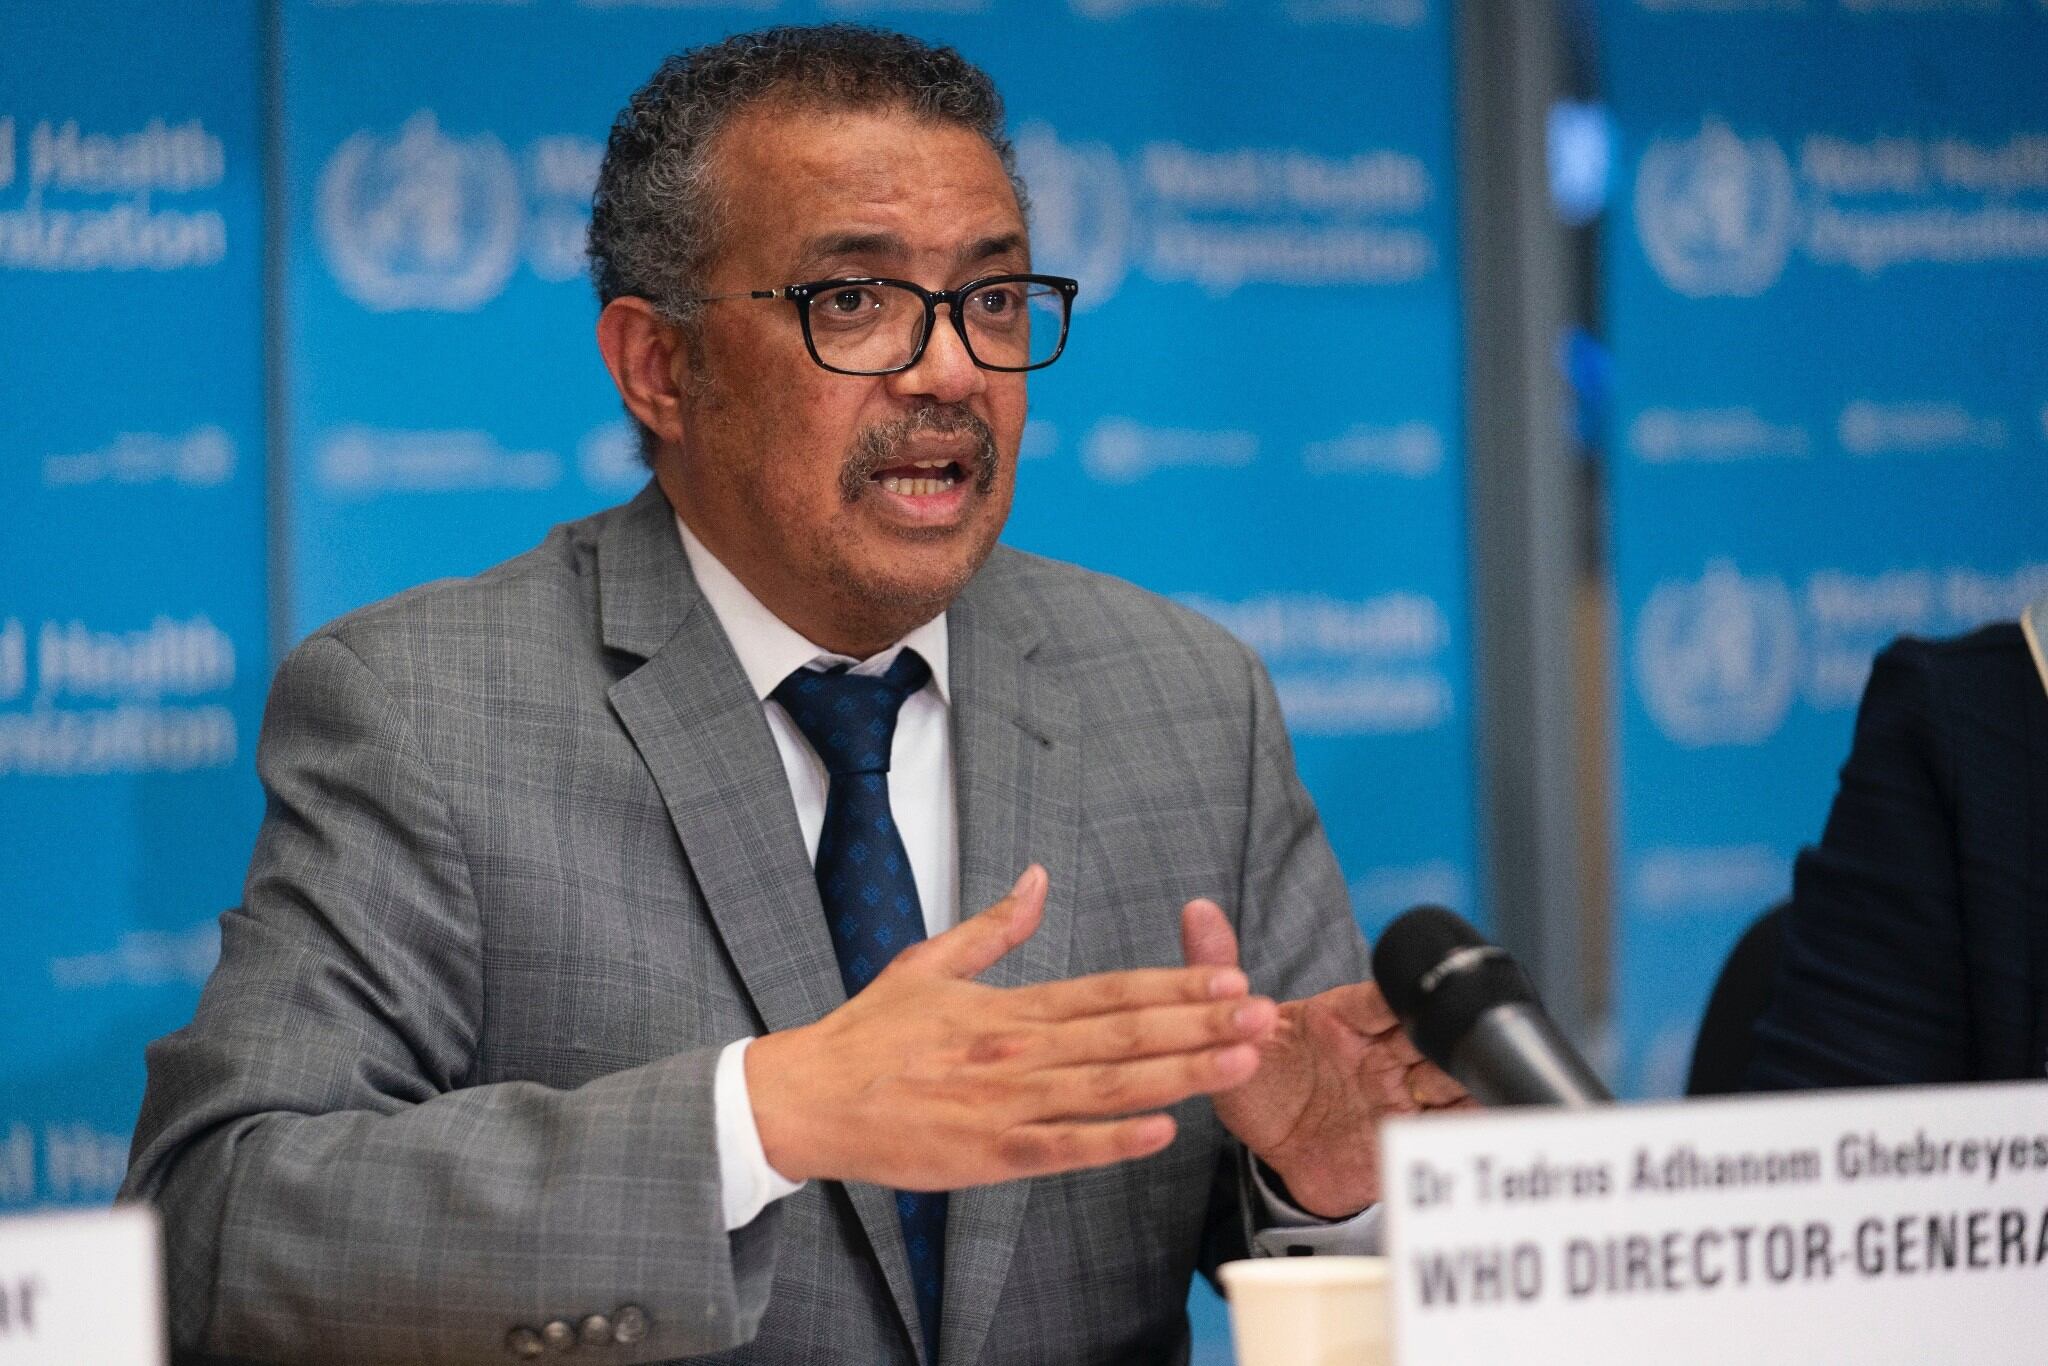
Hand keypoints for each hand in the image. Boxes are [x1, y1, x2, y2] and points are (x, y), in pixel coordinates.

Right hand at [746, 866, 1280, 1189]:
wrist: (809, 1098)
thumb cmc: (868, 1037)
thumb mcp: (928, 963)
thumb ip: (993, 927)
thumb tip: (1036, 877)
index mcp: (1007, 1006)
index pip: (1107, 991)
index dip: (1172, 986)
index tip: (1227, 978)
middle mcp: (1015, 1050)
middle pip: (1123, 1034)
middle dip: (1200, 1024)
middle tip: (1261, 1013)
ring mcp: (1005, 1104)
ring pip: (1107, 1087)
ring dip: (1179, 1074)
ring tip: (1238, 1059)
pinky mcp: (988, 1155)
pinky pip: (1061, 1148)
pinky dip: (1112, 1141)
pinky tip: (1162, 1132)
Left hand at [1182, 899, 1470, 1217]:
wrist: (1277, 1157)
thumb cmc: (1257, 1083)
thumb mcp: (1229, 1033)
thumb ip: (1216, 970)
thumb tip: (1197, 909)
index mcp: (1344, 1016)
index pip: (1381, 998)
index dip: (1400, 997)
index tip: (1409, 1000)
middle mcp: (1382, 1049)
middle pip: (1429, 1033)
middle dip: (1441, 1036)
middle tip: (1440, 1047)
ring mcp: (1404, 1091)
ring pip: (1450, 1075)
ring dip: (1459, 1078)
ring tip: (1458, 1089)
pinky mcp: (1417, 1135)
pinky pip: (1457, 1126)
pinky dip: (1473, 1123)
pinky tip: (1480, 1122)